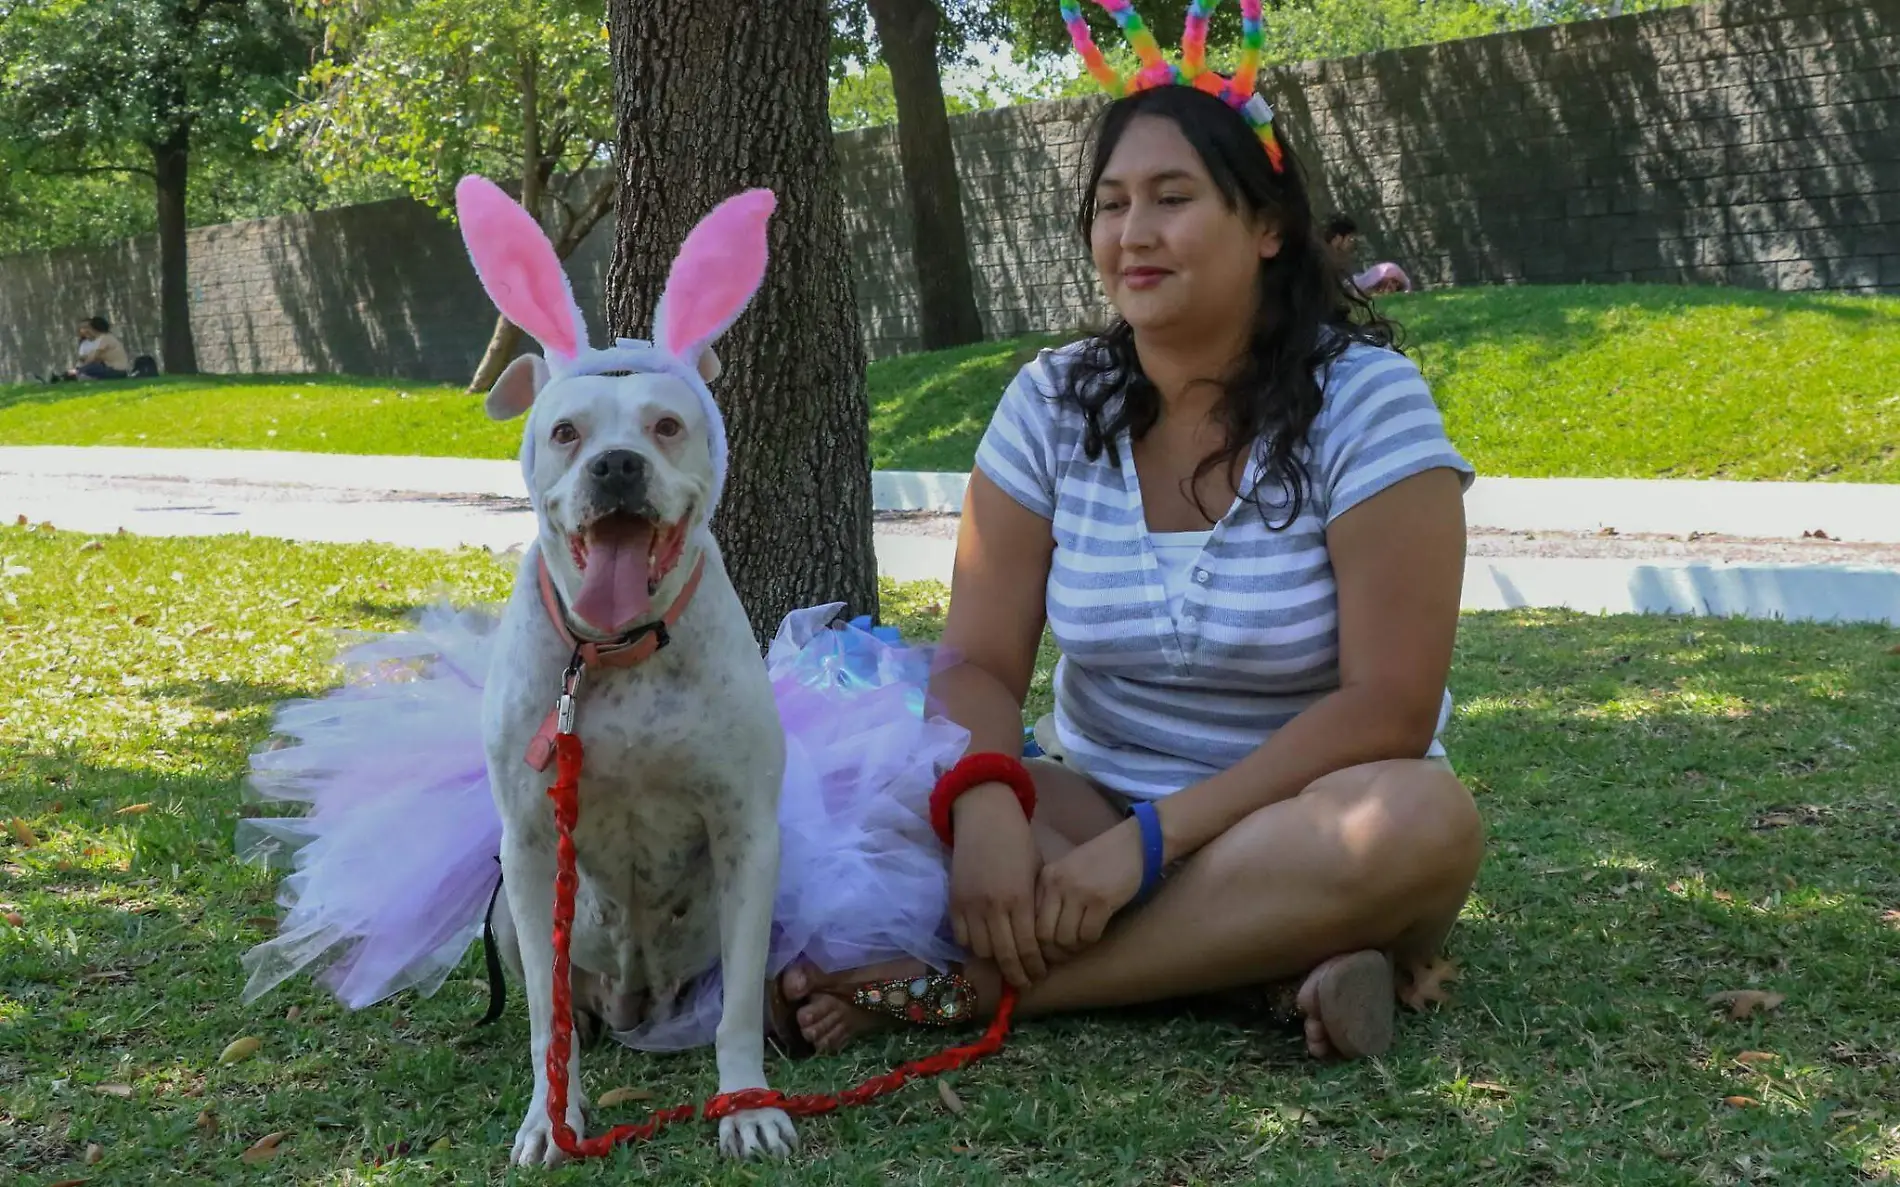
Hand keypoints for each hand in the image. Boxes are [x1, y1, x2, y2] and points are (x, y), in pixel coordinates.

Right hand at [947, 783, 1046, 988]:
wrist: (985, 818)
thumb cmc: (1019, 843)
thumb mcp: (1037, 874)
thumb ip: (1036, 907)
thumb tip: (1041, 939)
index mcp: (1020, 899)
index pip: (1027, 947)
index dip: (1033, 967)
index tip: (1039, 975)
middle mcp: (994, 906)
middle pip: (1004, 956)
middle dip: (1017, 974)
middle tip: (1025, 982)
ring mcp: (971, 905)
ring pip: (981, 950)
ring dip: (994, 960)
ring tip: (1005, 962)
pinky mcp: (954, 901)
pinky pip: (961, 936)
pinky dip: (973, 945)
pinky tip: (985, 944)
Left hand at [1035, 819, 1143, 954]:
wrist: (1133, 844)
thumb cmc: (1100, 861)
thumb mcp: (1067, 872)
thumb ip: (1052, 896)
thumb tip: (1040, 935)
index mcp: (1046, 878)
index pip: (1029, 920)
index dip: (1035, 943)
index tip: (1044, 952)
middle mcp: (1057, 884)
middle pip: (1044, 934)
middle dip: (1052, 953)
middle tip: (1062, 958)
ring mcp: (1078, 892)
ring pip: (1065, 938)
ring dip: (1073, 949)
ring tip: (1079, 947)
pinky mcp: (1101, 900)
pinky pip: (1088, 935)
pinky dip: (1090, 942)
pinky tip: (1094, 936)